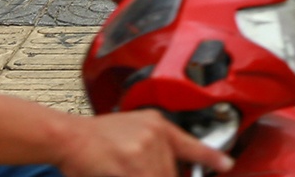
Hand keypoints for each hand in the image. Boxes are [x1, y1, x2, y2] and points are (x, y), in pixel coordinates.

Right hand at [58, 110, 231, 176]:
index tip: (226, 165)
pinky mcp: (131, 164)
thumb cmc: (94, 138)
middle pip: (172, 172)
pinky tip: (124, 171)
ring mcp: (144, 149)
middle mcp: (155, 133)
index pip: (191, 143)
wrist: (68, 136)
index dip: (211, 157)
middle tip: (138, 169)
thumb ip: (152, 147)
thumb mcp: (130, 132)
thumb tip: (167, 168)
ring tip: (126, 167)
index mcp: (156, 123)